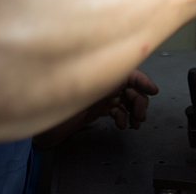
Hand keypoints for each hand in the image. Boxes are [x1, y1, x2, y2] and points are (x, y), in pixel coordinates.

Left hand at [33, 70, 157, 148]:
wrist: (42, 127)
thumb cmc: (54, 103)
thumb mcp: (83, 88)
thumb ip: (106, 79)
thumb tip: (131, 81)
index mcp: (98, 68)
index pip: (127, 70)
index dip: (143, 80)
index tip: (153, 91)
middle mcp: (98, 77)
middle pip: (128, 85)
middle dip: (139, 101)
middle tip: (141, 116)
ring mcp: (96, 92)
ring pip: (124, 98)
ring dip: (133, 110)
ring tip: (135, 123)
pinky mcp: (93, 105)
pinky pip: (115, 108)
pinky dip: (122, 116)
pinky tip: (121, 124)